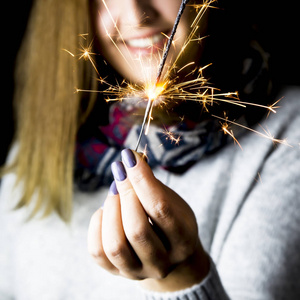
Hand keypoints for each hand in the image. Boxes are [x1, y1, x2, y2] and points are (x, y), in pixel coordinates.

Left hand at [88, 149, 209, 291]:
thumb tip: (130, 160)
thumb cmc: (170, 221)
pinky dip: (98, 225)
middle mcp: (162, 263)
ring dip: (111, 210)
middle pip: (137, 230)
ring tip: (115, 192)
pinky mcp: (117, 272)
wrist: (167, 253)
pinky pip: (98, 252)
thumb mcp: (172, 202)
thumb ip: (152, 185)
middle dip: (125, 193)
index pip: (160, 209)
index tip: (129, 156)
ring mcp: (137, 271)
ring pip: (115, 245)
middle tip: (120, 171)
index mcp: (182, 241)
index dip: (142, 180)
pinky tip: (106, 211)